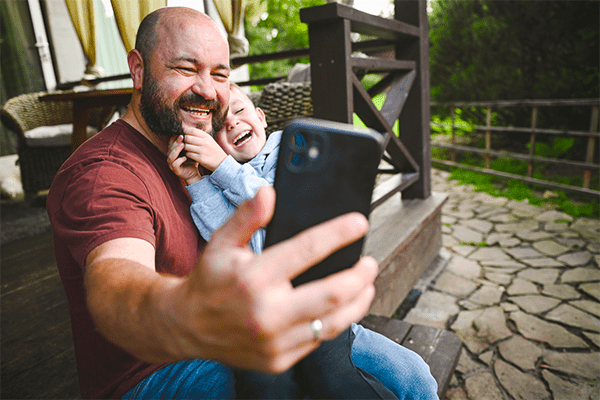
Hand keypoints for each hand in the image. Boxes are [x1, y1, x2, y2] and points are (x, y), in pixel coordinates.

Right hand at [167, 135, 201, 184]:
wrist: (194, 173)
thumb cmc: (192, 160)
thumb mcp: (191, 150)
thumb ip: (190, 142)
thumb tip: (193, 129)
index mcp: (173, 151)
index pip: (171, 142)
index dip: (175, 136)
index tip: (182, 132)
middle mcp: (170, 156)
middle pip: (170, 147)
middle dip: (176, 141)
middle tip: (182, 136)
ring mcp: (171, 163)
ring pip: (171, 155)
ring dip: (176, 149)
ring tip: (183, 145)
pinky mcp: (175, 170)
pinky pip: (174, 164)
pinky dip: (179, 160)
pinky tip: (185, 157)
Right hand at [169, 186, 377, 372]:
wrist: (187, 326)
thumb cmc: (210, 281)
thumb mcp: (221, 242)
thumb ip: (247, 217)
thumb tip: (268, 194)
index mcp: (254, 278)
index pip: (307, 250)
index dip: (338, 234)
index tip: (358, 224)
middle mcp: (266, 313)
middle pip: (333, 294)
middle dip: (360, 276)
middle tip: (369, 263)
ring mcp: (274, 341)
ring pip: (333, 323)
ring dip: (358, 302)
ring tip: (365, 285)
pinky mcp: (279, 360)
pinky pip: (318, 340)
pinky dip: (335, 321)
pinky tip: (340, 307)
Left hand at [181, 126, 226, 171]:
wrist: (222, 162)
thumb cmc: (213, 150)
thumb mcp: (209, 140)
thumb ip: (200, 136)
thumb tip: (187, 130)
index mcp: (207, 136)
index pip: (192, 130)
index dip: (186, 131)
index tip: (185, 134)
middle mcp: (205, 142)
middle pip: (187, 138)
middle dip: (185, 140)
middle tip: (187, 143)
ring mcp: (203, 150)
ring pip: (186, 146)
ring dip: (186, 148)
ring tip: (189, 149)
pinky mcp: (201, 158)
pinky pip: (189, 154)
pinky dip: (188, 154)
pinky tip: (191, 155)